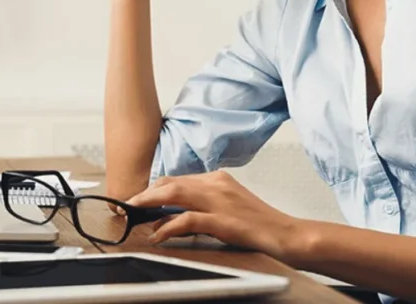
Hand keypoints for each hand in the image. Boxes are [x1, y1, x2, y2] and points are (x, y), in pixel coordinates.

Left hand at [126, 170, 302, 259]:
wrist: (290, 236)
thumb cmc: (261, 227)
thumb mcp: (229, 210)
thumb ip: (203, 209)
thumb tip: (170, 219)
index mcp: (218, 179)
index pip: (177, 179)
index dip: (153, 189)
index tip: (137, 200)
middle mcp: (217, 184)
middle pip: (171, 183)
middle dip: (145, 194)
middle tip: (125, 206)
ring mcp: (220, 201)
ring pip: (174, 193)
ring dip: (149, 203)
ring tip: (132, 214)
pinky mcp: (224, 220)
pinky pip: (188, 219)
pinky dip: (168, 226)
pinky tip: (157, 234)